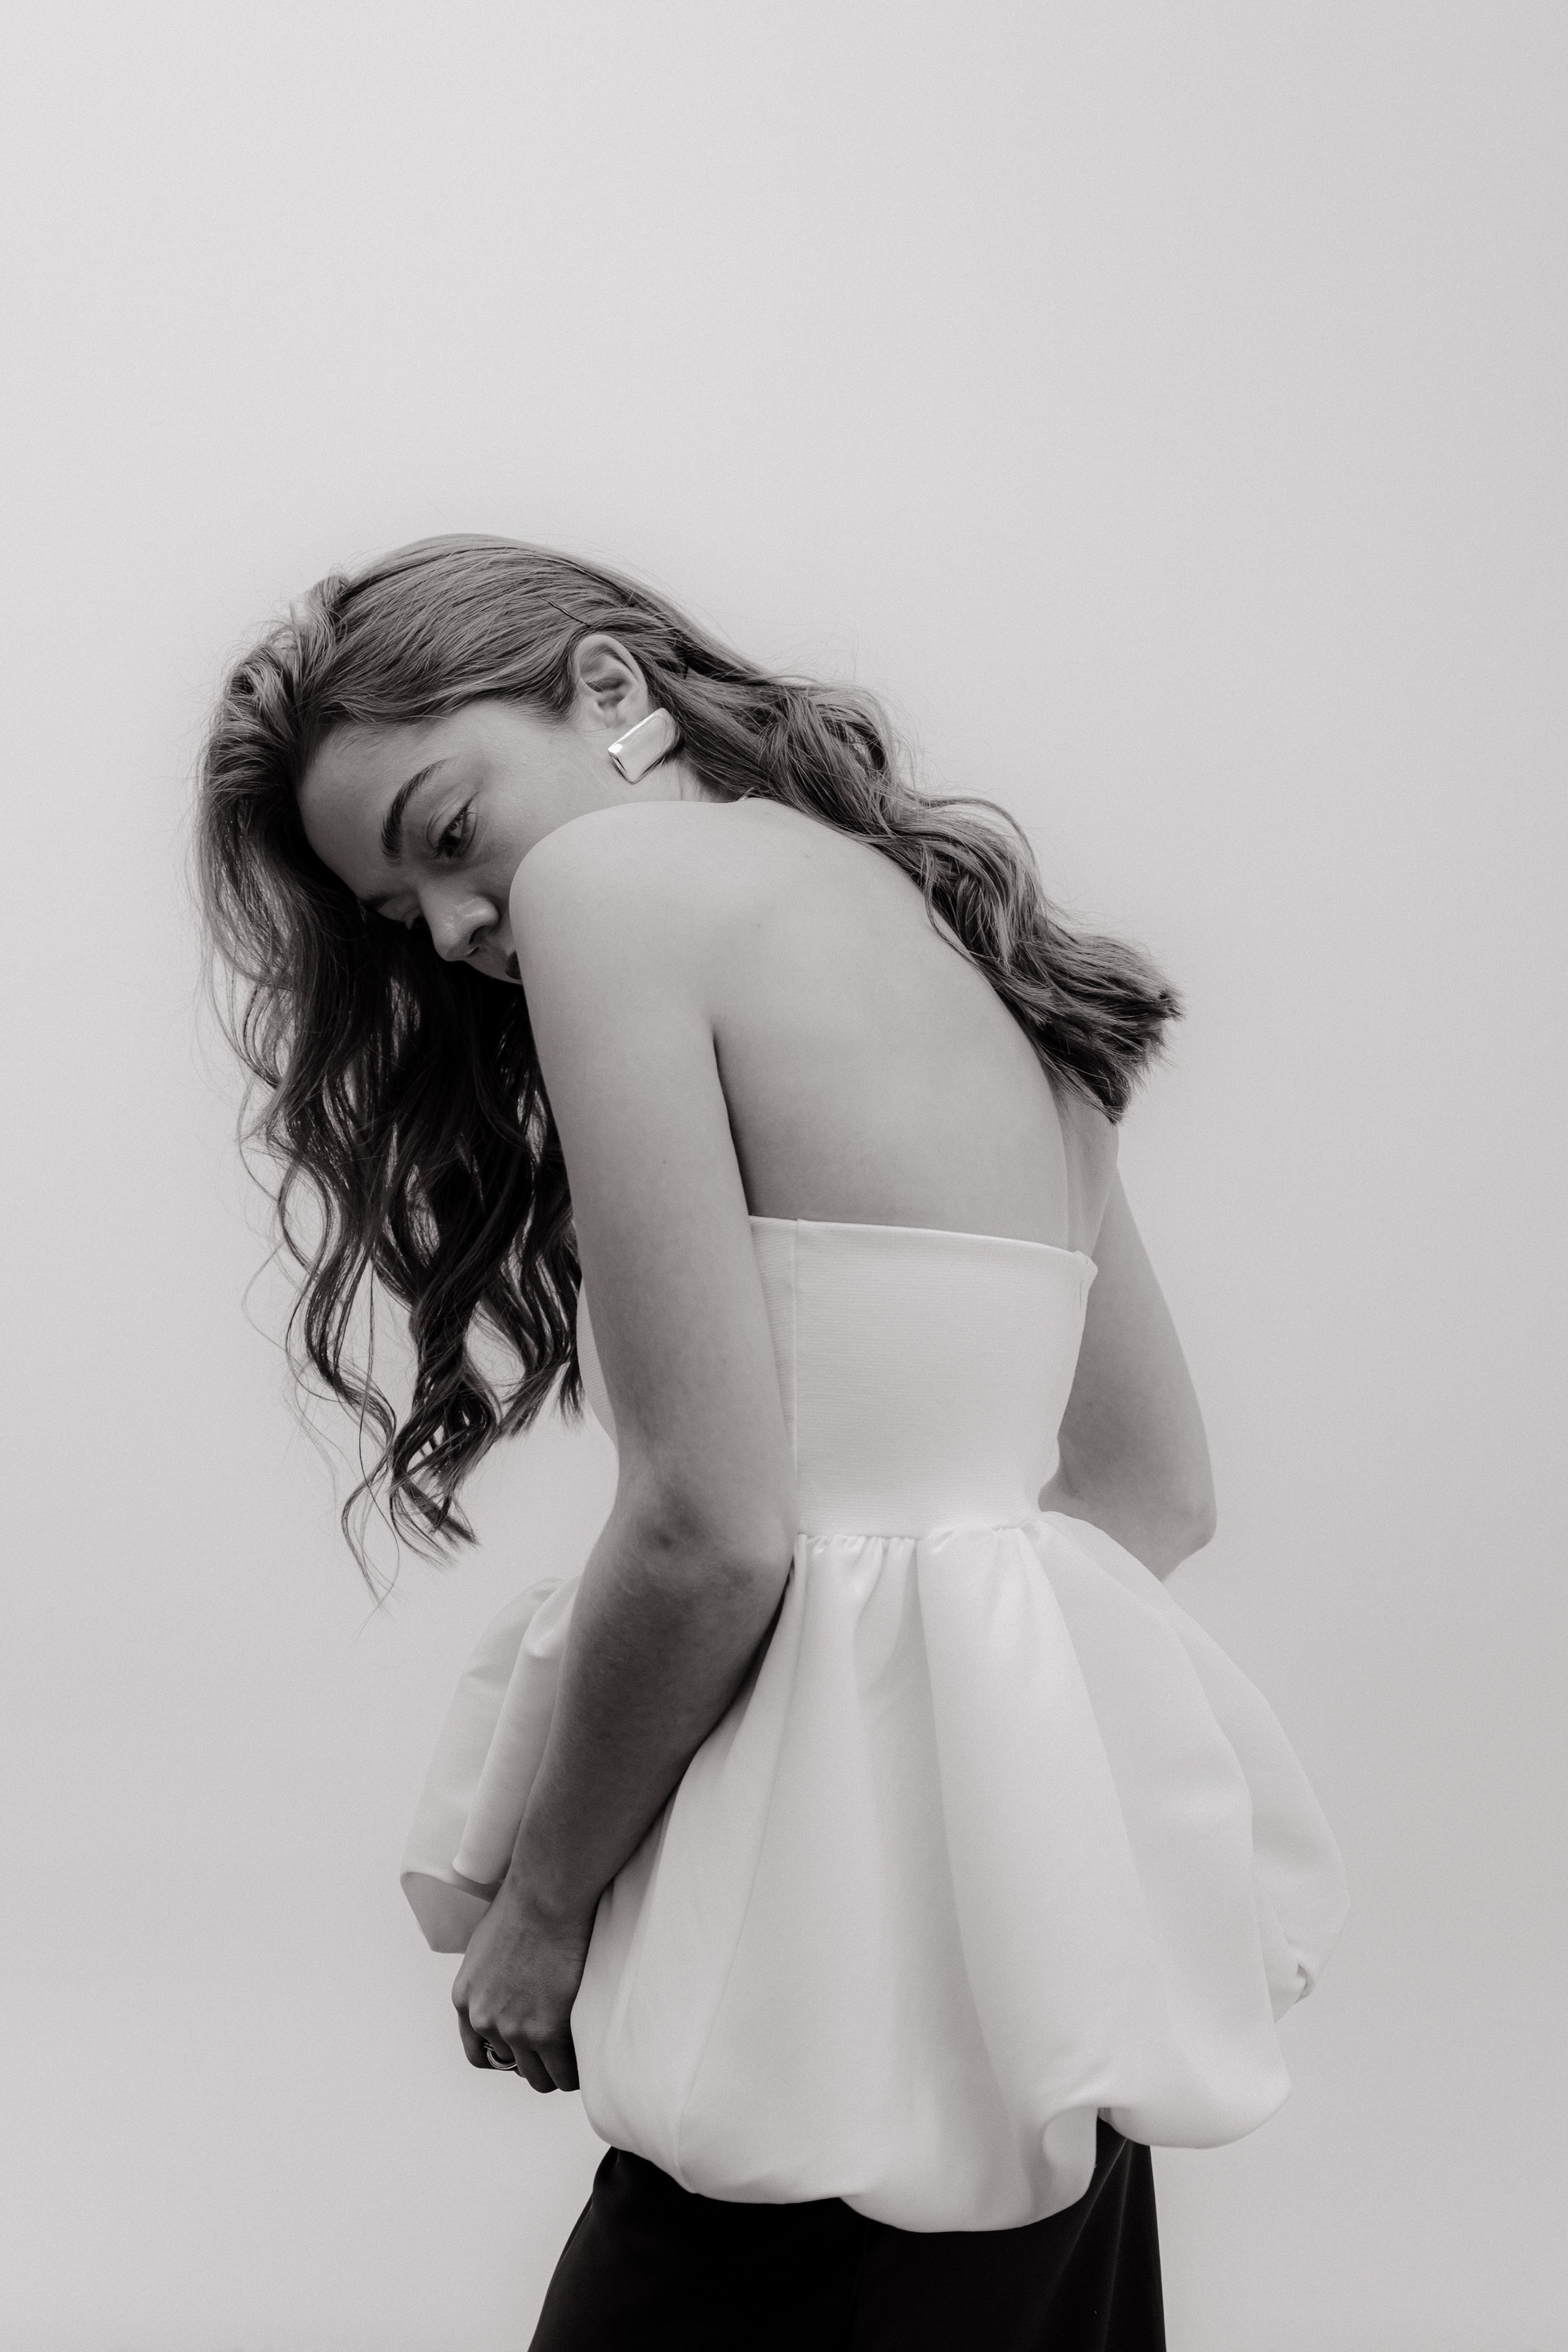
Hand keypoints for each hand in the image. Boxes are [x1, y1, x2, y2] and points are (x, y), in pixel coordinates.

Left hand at [451, 1878, 595, 2093]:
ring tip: (579, 2054)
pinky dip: (577, 2072)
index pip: (479, 2053)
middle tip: (561, 2046)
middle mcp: (485, 2020)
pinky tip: (590, 2058)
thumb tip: (509, 1986)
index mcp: (465, 2000)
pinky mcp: (548, 2032)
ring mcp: (515, 2030)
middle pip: (512, 2067)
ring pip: (540, 2078)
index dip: (507, 2054)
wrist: (547, 1895)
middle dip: (536, 2060)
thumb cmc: (526, 1904)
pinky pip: (566, 2074)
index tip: (528, 2048)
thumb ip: (490, 1978)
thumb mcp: (488, 1944)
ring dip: (558, 2070)